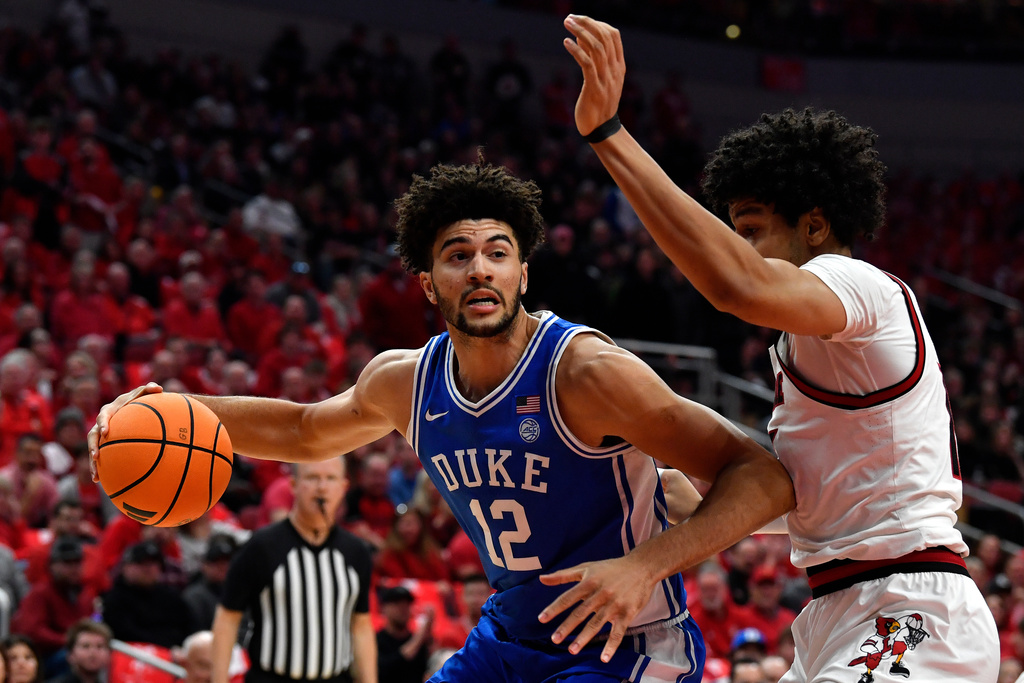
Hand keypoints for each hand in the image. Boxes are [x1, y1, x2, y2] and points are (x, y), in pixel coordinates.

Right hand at [88, 383, 163, 481]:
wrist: (132, 409)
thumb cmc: (139, 400)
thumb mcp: (144, 394)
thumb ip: (149, 389)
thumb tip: (159, 387)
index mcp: (110, 410)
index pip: (104, 416)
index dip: (103, 423)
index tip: (106, 432)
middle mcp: (102, 423)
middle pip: (93, 435)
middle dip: (93, 446)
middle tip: (96, 456)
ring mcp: (101, 435)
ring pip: (93, 449)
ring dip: (92, 462)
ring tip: (96, 476)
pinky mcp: (103, 444)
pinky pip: (99, 456)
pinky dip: (98, 468)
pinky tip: (99, 481)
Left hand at [538, 554, 654, 661]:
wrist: (641, 567)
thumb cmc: (610, 568)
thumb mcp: (586, 567)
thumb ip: (563, 575)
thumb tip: (541, 579)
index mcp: (589, 582)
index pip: (568, 597)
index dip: (554, 608)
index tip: (542, 619)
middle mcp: (600, 594)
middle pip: (580, 612)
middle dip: (567, 627)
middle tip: (554, 639)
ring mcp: (614, 604)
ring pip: (597, 623)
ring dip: (584, 638)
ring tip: (572, 650)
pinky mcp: (627, 613)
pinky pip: (618, 632)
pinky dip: (611, 645)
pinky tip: (604, 657)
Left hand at [562, 15, 624, 136]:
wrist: (601, 129)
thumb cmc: (598, 103)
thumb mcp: (600, 77)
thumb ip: (593, 58)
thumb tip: (580, 36)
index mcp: (619, 66)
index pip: (613, 36)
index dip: (597, 23)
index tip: (580, 19)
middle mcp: (614, 70)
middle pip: (604, 37)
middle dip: (587, 23)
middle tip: (570, 17)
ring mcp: (606, 79)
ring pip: (597, 48)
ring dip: (580, 32)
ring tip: (567, 24)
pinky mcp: (594, 89)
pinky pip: (587, 64)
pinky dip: (576, 50)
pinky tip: (566, 43)